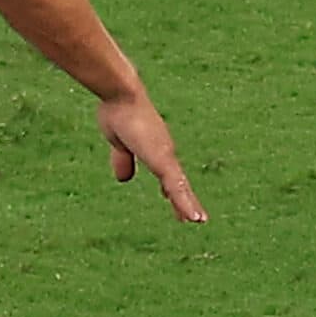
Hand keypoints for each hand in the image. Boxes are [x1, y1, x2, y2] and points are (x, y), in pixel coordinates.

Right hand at [96, 92, 207, 222]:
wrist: (121, 95)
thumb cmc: (118, 110)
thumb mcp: (118, 142)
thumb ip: (123, 159)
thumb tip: (124, 179)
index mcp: (155, 148)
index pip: (166, 173)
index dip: (170, 189)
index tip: (172, 201)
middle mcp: (165, 152)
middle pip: (177, 182)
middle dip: (184, 200)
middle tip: (194, 219)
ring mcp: (166, 156)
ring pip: (180, 187)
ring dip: (188, 205)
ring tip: (198, 221)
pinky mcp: (163, 159)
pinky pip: (176, 186)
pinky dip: (185, 202)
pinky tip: (192, 217)